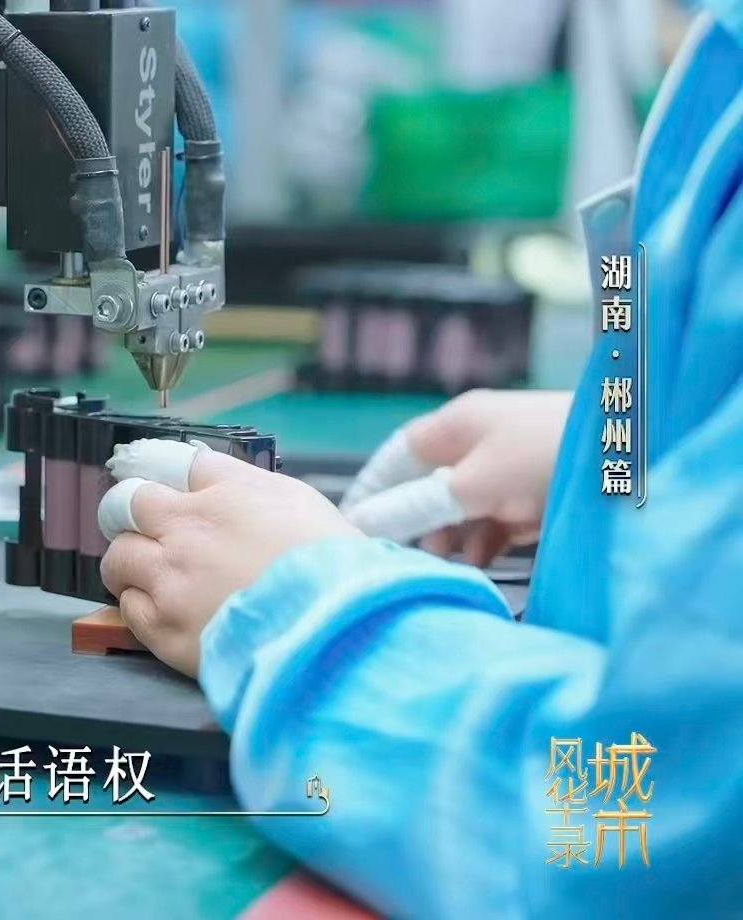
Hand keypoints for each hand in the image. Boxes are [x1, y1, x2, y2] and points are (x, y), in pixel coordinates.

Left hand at [98, 442, 362, 676]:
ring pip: (119, 556)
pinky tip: (163, 609)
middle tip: (148, 529)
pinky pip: (128, 607)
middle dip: (133, 513)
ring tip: (148, 573)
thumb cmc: (332, 569)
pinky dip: (139, 604)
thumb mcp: (302, 503)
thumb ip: (250, 485)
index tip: (171, 490)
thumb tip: (214, 477)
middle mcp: (186, 533)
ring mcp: (170, 582)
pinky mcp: (164, 630)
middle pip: (127, 504)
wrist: (332, 637)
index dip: (173, 479)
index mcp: (223, 497)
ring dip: (130, 560)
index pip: (176, 466)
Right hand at [341, 390, 570, 565]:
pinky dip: (487, 540)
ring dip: (452, 536)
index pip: (399, 455)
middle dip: (416, 521)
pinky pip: (501, 520)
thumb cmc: (544, 454)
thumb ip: (417, 506)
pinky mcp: (542, 494)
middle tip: (401, 556)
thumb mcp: (471, 483)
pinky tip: (480, 562)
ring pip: (466, 507)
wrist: (638, 451)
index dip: (374, 488)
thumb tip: (364, 522)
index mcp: (458, 425)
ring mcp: (514, 468)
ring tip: (440, 565)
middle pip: (432, 486)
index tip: (353, 524)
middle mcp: (482, 443)